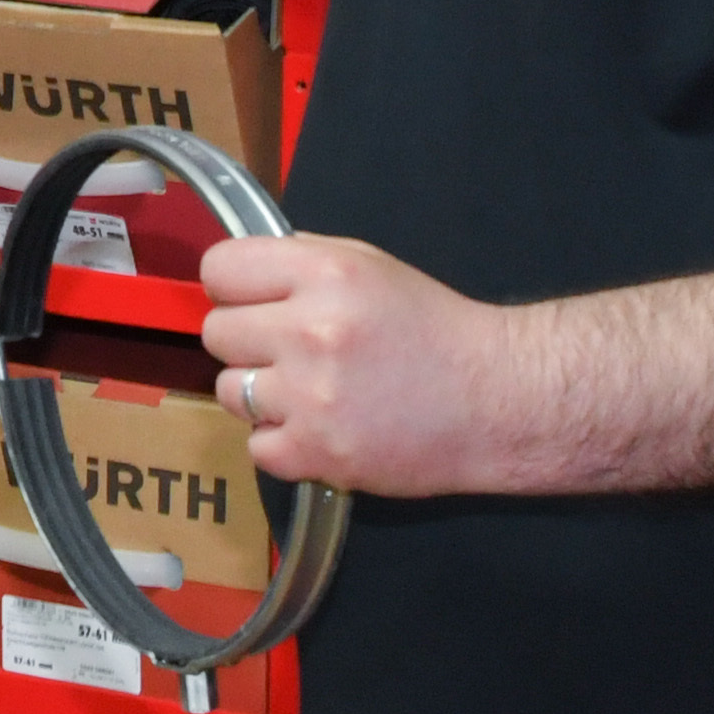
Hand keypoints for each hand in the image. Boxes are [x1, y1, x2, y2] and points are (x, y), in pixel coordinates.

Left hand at [197, 231, 558, 498]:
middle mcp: (310, 330)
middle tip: (291, 352)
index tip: (254, 302)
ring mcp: (309, 397)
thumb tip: (240, 272)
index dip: (233, 287)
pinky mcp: (316, 453)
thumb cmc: (434, 329)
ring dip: (261, 396)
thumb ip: (302, 260)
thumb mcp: (371, 266)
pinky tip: (321, 429)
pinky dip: (282, 444)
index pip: (219, 269)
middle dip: (248, 342)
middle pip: (216, 333)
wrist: (497, 401)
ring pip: (228, 392)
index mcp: (324, 273)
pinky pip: (255, 447)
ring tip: (310, 394)